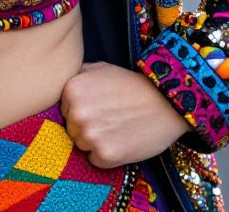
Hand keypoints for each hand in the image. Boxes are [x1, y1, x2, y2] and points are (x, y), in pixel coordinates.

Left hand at [60, 62, 187, 168]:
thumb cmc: (132, 84)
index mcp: (71, 90)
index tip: (98, 107)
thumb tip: (62, 82)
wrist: (166, 103)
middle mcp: (77, 113)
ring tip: (116, 129)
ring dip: (95, 141)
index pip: (65, 110)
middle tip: (108, 118)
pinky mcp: (106, 156)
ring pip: (82, 146)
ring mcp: (90, 136)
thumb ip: (78, 75)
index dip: (82, 110)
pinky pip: (95, 160)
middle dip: (86, 126)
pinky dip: (106, 155)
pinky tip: (121, 141)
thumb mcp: (101, 68)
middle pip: (71, 129)